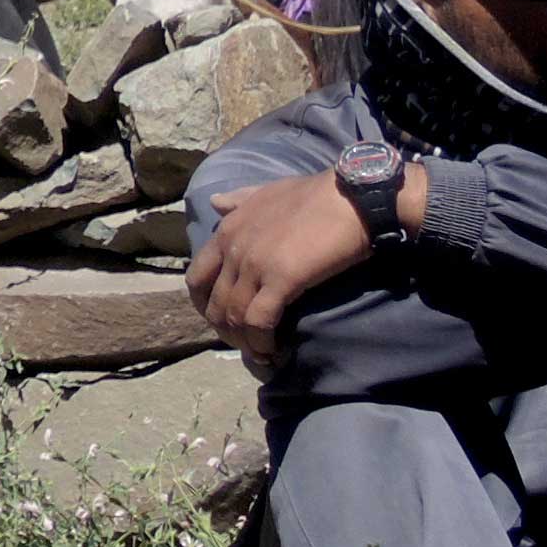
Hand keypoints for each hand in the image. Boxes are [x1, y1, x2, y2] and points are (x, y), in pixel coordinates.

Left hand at [184, 171, 380, 355]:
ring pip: (233, 316)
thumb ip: (238, 200)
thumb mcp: (265, 191)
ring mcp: (254, 264)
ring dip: (244, 342)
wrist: (348, 197)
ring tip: (260, 354)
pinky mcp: (281, 279)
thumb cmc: (313, 195)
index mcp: (227, 229)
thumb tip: (215, 203)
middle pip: (213, 303)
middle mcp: (233, 248)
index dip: (205, 305)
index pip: (197, 276)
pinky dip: (262, 342)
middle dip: (224, 330)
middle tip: (244, 344)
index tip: (223, 320)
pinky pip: (259, 321)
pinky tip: (273, 351)